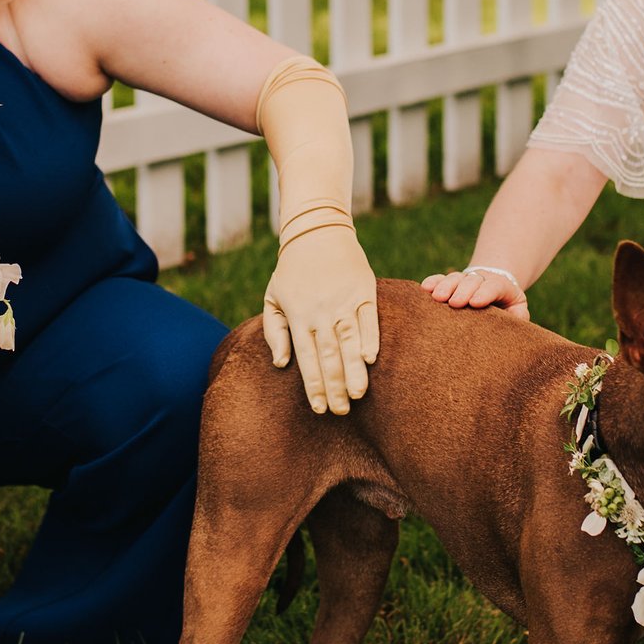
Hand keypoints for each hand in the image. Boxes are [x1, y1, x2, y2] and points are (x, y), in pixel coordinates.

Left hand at [262, 225, 379, 414]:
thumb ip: (274, 332)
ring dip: (353, 370)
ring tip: (357, 395)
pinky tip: (370, 359)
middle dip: (334, 387)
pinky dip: (370, 338)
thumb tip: (281, 364)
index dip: (314, 386)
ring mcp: (344, 301)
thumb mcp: (273, 297)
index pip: (306, 358)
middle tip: (341, 411)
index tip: (320, 409)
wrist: (317, 231)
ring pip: (348, 341)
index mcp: (298, 315)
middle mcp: (321, 311)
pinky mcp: (364, 291)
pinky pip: (369, 319)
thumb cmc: (292, 270)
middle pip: (328, 355)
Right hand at [421, 267, 528, 319]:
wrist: (498, 297)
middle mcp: (483, 279)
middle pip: (473, 280)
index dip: (485, 293)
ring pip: (455, 278)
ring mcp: (465, 280)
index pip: (495, 286)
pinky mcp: (451, 283)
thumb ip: (517, 321)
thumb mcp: (518, 315)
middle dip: (463, 290)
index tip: (475, 303)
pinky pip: (440, 279)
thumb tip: (512, 332)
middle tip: (454, 303)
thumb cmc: (509, 313)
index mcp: (503, 287)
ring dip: (445, 286)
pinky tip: (424, 288)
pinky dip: (433, 282)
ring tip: (437, 297)